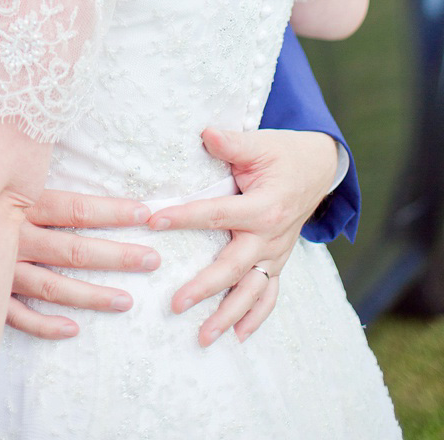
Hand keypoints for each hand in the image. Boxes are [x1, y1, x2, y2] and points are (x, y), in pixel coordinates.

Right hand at [0, 171, 161, 340]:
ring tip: (126, 300)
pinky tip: (71, 330)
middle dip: (116, 254)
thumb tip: (47, 119)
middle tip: (153, 259)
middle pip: (72, 249)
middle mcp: (10, 237)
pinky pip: (15, 316)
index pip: (74, 207)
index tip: (146, 212)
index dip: (111, 210)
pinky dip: (43, 325)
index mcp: (14, 201)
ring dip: (90, 295)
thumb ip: (16, 156)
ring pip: (52, 287)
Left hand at [147, 128, 339, 346]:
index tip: (154, 221)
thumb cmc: (282, 154)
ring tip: (203, 336)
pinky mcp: (278, 262)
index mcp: (264, 206)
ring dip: (228, 315)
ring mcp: (276, 253)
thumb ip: (231, 143)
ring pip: (252, 291)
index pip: (218, 214)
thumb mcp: (259, 143)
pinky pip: (269, 295)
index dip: (185, 217)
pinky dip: (255, 318)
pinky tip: (236, 337)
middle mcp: (271, 236)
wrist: (317, 168)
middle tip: (175, 303)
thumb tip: (204, 133)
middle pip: (234, 266)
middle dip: (204, 287)